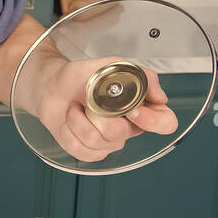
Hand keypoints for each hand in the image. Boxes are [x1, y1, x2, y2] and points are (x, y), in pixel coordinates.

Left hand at [29, 55, 177, 162]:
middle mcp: (128, 128)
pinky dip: (69, 129)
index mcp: (141, 109)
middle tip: (91, 100)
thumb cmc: (83, 77)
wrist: (52, 85)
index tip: (133, 109)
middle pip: (122, 133)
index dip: (152, 120)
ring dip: (79, 119)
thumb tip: (160, 97)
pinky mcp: (89, 152)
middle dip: (100, 115)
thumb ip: (141, 76)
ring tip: (76, 107)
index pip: (165, 123)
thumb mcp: (113, 65)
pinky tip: (70, 119)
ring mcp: (109, 143)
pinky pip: (80, 149)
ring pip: (98, 141)